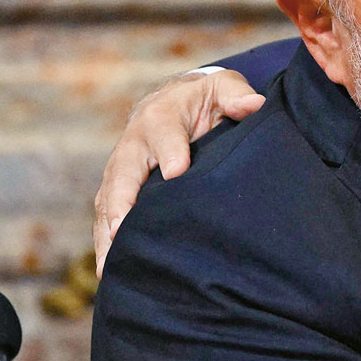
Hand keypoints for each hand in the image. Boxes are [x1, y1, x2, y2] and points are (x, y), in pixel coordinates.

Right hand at [93, 69, 263, 273]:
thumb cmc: (204, 99)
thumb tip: (254, 104)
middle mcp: (134, 144)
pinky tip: (110, 271)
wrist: (174, 101)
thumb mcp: (223, 88)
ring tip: (111, 266)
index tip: (177, 172)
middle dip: (122, 202)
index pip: (164, 134)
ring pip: (108, 201)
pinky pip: (106, 216)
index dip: (171, 151)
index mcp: (161, 117)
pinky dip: (105, 243)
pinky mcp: (118, 190)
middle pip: (122, 174)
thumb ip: (235, 95)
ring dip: (107, 233)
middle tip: (123, 230)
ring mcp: (122, 169)